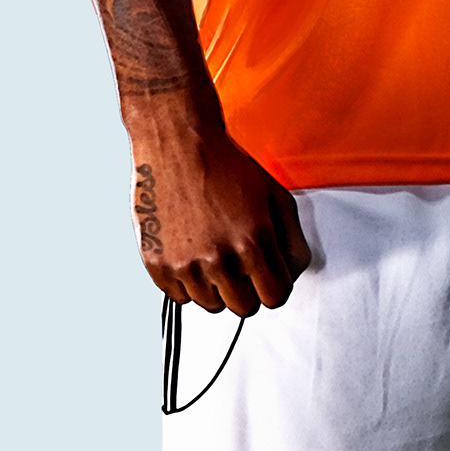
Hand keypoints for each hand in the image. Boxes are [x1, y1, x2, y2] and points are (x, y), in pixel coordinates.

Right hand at [127, 104, 310, 314]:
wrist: (178, 142)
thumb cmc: (225, 165)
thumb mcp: (276, 197)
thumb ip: (292, 242)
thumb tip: (290, 273)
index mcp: (252, 243)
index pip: (275, 297)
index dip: (274, 284)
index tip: (266, 274)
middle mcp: (218, 259)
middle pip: (244, 308)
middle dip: (248, 288)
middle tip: (239, 263)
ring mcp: (184, 264)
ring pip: (211, 305)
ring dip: (216, 286)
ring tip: (212, 252)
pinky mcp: (157, 264)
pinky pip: (179, 297)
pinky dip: (186, 282)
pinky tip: (190, 253)